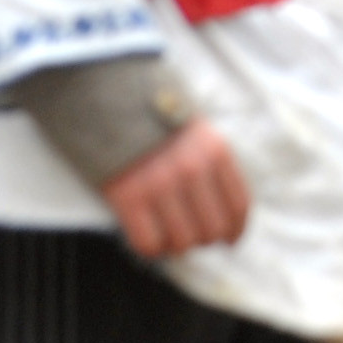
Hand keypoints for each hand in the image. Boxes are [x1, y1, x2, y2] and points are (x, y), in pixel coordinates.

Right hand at [102, 119, 250, 257]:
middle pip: (212, 229)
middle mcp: (193, 170)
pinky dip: (150, 248)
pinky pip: (148, 243)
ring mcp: (160, 184)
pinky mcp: (127, 197)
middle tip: (191, 235)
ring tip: (167, 236)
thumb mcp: (196, 130)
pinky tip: (147, 237)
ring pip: (182, 242)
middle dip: (204, 239)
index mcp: (215, 151)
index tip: (229, 239)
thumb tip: (218, 208)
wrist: (105, 94)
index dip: (236, 229)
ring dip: (175, 245)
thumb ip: (210, 164)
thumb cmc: (151, 114)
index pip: (238, 205)